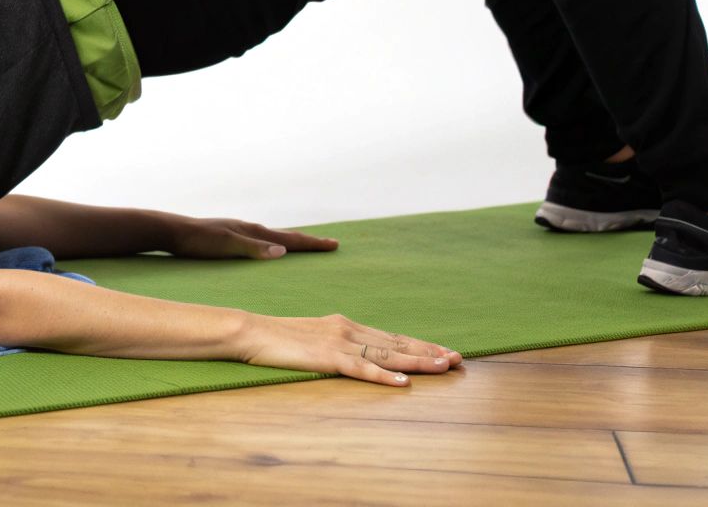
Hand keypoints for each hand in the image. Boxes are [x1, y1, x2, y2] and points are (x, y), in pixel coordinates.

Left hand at [164, 215, 340, 259]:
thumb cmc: (198, 241)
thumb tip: (283, 251)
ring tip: (304, 245)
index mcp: (253, 231)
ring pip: (274, 237)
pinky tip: (268, 248)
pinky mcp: (230, 237)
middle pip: (286, 235)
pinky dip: (273, 244)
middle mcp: (250, 229)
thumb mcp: (227, 245)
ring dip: (292, 241)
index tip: (334, 245)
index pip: (290, 239)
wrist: (173, 232)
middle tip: (329, 244)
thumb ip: (253, 248)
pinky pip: (261, 240)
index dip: (312, 243)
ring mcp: (240, 231)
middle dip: (309, 241)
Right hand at [239, 313, 464, 386]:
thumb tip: (351, 354)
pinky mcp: (327, 358)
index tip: (443, 350)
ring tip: (444, 365)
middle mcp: (348, 329)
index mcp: (345, 325)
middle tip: (458, 357)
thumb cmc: (276, 337)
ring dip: (418, 361)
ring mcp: (339, 343)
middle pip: (397, 343)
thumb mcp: (312, 336)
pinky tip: (404, 383)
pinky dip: (385, 377)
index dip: (418, 345)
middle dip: (429, 351)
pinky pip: (362, 369)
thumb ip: (334, 343)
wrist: (249, 330)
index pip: (390, 337)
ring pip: (388, 354)